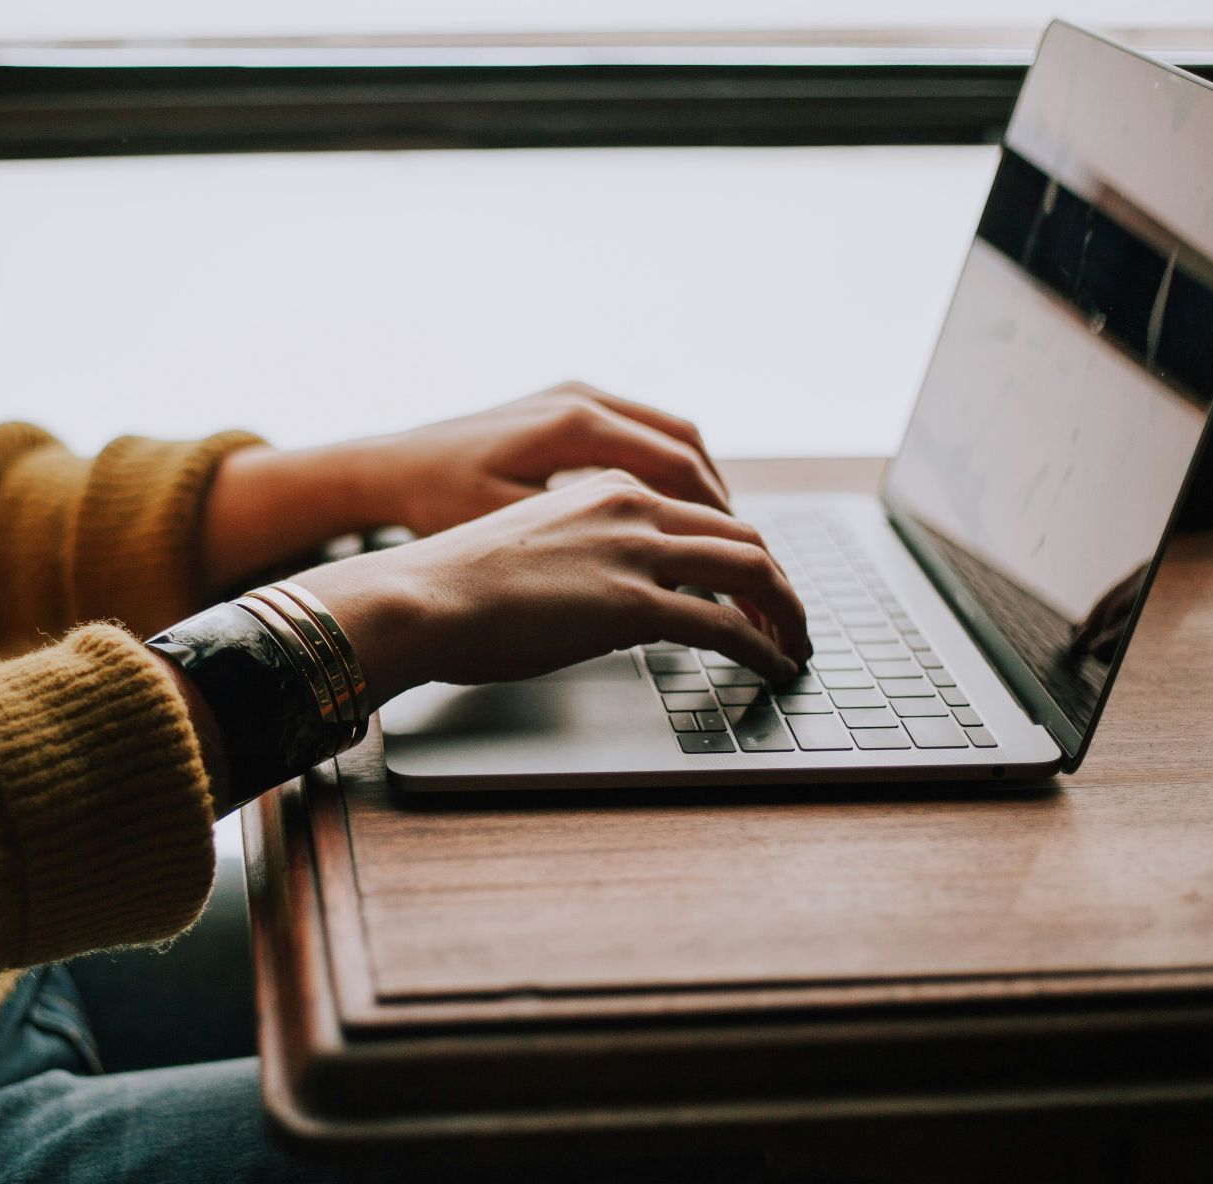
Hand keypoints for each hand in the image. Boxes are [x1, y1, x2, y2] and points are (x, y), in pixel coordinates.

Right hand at [291, 469, 806, 708]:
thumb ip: (585, 559)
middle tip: (790, 620)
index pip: (701, 513)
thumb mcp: (532, 549)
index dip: (740, 552)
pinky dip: (764, 647)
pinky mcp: (632, 603)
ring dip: (786, 612)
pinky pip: (727, 625)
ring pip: (751, 570)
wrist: (418, 597)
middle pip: (741, 535)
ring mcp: (635, 551)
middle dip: (778, 583)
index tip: (752, 587)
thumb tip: (610, 604)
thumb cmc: (453, 585)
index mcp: (605, 488)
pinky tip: (773, 667)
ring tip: (794, 647)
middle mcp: (631, 506)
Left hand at [358, 381, 729, 536]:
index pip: (678, 467)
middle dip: (720, 502)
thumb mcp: (510, 530)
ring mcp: (574, 395)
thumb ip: (584, 546)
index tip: (738, 560)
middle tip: (744, 553)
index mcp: (575, 424)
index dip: (717, 518)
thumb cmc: (436, 504)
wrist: (388, 468)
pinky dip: (666, 470)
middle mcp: (582, 398)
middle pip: (685, 445)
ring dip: (698, 483)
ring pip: (668, 434)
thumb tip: (655, 578)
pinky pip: (639, 431)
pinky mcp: (563, 405)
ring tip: (717, 537)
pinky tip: (670, 512)